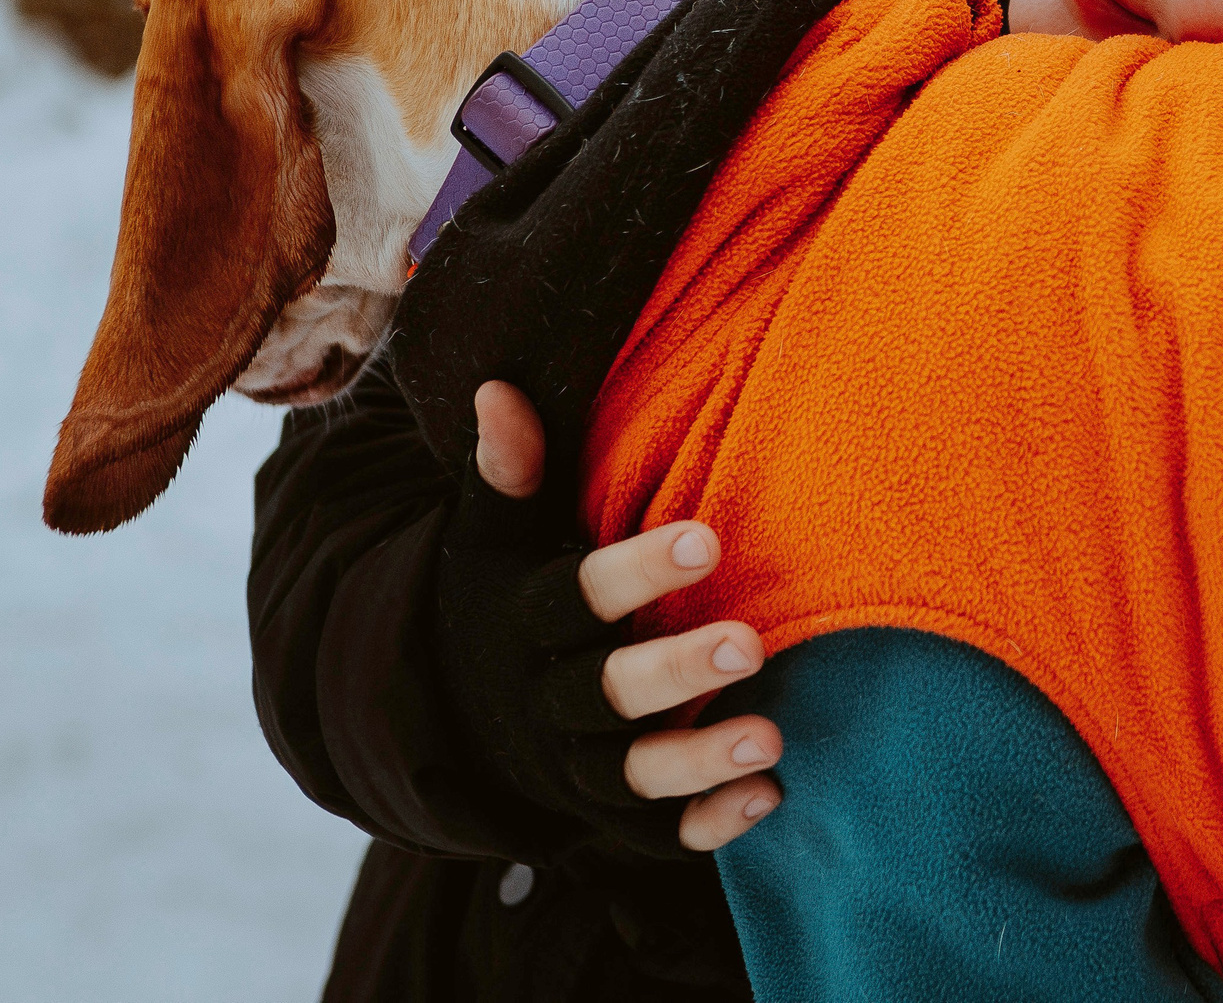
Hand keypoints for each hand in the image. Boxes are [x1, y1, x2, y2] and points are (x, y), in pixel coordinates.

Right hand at [439, 381, 782, 854]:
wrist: (449, 713)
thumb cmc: (502, 596)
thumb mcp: (493, 535)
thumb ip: (510, 471)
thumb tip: (498, 388)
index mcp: (521, 622)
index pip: (575, 598)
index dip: (637, 573)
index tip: (707, 538)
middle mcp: (543, 701)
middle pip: (605, 694)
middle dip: (675, 674)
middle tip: (750, 643)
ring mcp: (572, 767)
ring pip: (632, 776)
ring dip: (700, 759)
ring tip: (772, 736)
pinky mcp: (602, 817)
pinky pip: (653, 834)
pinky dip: (706, 824)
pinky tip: (768, 798)